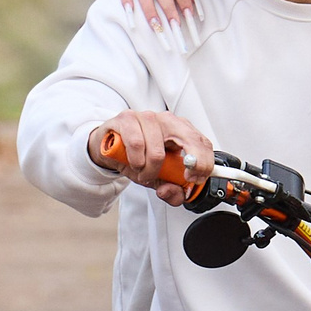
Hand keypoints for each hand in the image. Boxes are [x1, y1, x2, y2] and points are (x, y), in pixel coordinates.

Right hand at [87, 109, 213, 204]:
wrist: (108, 147)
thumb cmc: (136, 157)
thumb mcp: (158, 177)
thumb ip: (172, 189)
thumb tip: (175, 192)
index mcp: (181, 130)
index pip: (203, 143)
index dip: (203, 163)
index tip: (193, 178)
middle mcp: (167, 120)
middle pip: (190, 139)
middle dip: (185, 166)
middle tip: (174, 179)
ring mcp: (147, 117)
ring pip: (158, 151)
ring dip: (150, 171)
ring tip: (143, 172)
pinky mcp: (127, 119)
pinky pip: (136, 144)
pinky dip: (136, 161)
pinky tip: (134, 163)